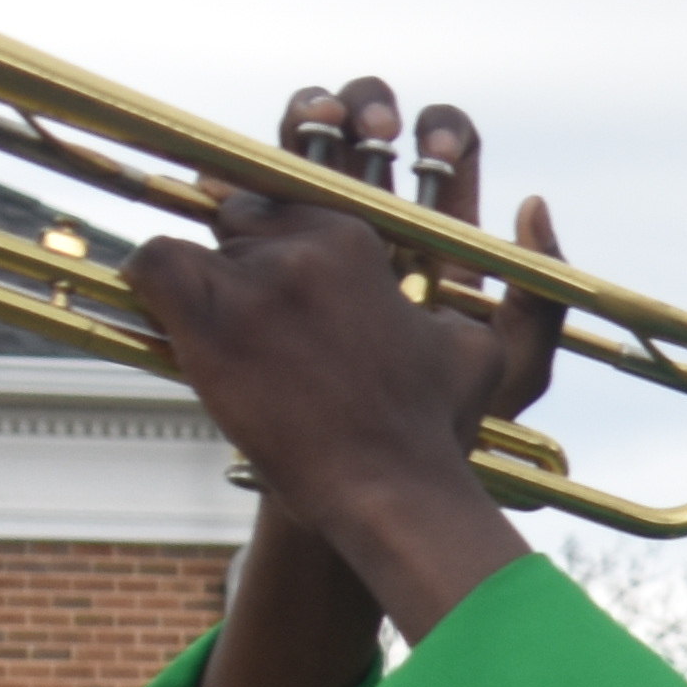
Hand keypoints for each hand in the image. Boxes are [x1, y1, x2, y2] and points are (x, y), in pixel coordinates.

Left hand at [124, 88, 565, 581]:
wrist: (387, 490)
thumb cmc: (435, 428)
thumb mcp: (489, 349)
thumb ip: (511, 279)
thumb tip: (534, 205)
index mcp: (361, 238)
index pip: (295, 196)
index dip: (283, 232)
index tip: (279, 273)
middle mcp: (306, 242)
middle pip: (242, 212)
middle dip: (243, 253)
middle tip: (254, 314)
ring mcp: (255, 275)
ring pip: (197, 236)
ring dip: (204, 279)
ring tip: (226, 334)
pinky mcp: (206, 311)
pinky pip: (152, 260)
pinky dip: (153, 284)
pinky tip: (173, 320)